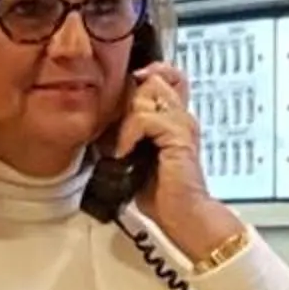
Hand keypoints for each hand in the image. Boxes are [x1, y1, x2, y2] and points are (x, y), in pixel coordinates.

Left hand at [113, 61, 243, 261]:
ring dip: (127, 121)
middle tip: (122, 131)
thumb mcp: (137, 154)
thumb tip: (106, 120)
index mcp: (175, 118)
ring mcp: (183, 124)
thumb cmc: (161, 192)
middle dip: (130, 100)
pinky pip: (145, 119)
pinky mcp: (179, 136)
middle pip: (155, 78)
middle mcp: (182, 116)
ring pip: (147, 94)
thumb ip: (129, 131)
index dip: (149, 75)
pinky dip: (129, 135)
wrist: (181, 214)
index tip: (129, 92)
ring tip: (123, 147)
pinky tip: (126, 154)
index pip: (167, 76)